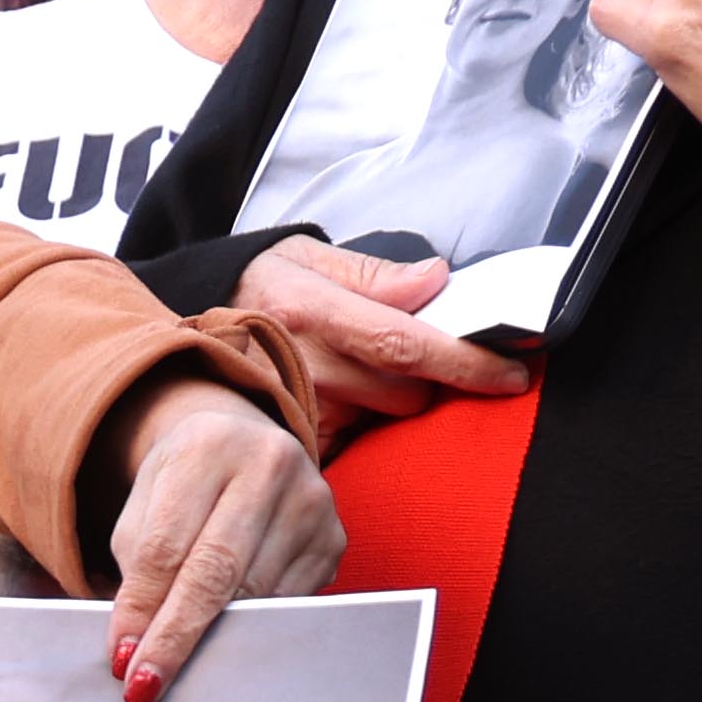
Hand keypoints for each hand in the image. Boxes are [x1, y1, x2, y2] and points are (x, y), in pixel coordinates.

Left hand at [92, 381, 342, 701]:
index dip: (143, 608)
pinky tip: (227, 643)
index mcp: (208, 447)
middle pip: (217, 572)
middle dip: (177, 636)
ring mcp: (311, 501)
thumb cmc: (183, 484)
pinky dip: (252, 631)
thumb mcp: (146, 506)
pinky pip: (287, 603)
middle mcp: (269, 464)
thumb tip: (136, 648)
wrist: (244, 440)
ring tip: (182, 671)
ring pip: (256, 595)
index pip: (167, 545)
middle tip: (145, 687)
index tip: (122, 659)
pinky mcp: (334, 538)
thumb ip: (139, 570)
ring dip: (214, 641)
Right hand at [227, 234, 530, 435]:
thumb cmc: (258, 287)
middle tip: (408, 356)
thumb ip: (375, 273)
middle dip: (426, 379)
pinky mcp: (293, 441)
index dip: (466, 363)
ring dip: (392, 401)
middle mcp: (305, 365)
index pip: (406, 344)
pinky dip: (363, 425)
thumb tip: (437, 280)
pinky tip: (344, 402)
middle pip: (406, 394)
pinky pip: (355, 444)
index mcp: (314, 311)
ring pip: (384, 421)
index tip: (513, 375)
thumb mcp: (307, 256)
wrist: (189, 331)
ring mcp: (298, 410)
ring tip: (361, 373)